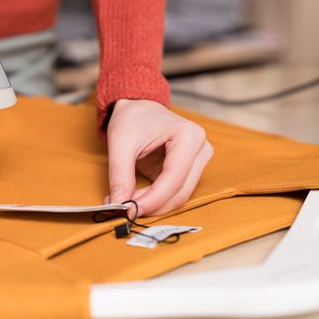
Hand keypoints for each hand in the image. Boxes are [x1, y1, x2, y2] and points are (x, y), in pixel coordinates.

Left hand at [104, 99, 212, 216]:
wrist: (137, 108)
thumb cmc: (132, 119)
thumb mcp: (120, 144)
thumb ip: (120, 175)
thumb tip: (118, 204)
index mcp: (188, 136)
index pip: (173, 178)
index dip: (152, 199)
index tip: (129, 210)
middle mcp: (200, 149)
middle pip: (180, 191)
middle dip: (152, 205)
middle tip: (125, 210)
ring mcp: (197, 161)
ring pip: (179, 196)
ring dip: (153, 205)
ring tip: (127, 201)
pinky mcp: (188, 170)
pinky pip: (174, 193)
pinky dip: (155, 200)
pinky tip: (135, 197)